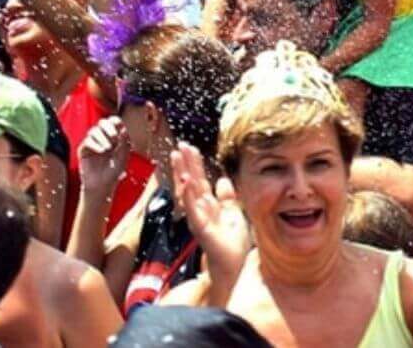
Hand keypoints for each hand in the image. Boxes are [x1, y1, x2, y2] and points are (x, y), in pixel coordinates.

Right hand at [78, 117, 129, 196]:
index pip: (113, 121)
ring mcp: (92, 143)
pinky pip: (87, 141)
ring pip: (93, 131)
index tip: (119, 126)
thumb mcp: (123, 155)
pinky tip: (102, 151)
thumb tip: (123, 129)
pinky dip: (95, 144)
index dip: (115, 121)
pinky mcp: (83, 150)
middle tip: (114, 137)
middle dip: (108, 127)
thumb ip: (124, 142)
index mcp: (114, 136)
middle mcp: (102, 137)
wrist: (103, 184)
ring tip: (108, 148)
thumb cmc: (114, 170)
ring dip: (102, 137)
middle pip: (102, 122)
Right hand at [172, 142, 249, 288]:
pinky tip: (188, 183)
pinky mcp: (202, 230)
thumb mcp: (233, 214)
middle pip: (190, 183)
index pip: (198, 180)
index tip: (188, 148)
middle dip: (185, 164)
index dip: (192, 164)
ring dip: (183, 175)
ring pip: (188, 194)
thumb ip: (227, 198)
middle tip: (180, 146)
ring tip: (179, 158)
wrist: (232, 267)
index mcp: (208, 205)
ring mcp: (199, 219)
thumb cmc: (231, 243)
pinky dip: (190, 197)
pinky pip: (194, 211)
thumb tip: (223, 180)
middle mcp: (200, 210)